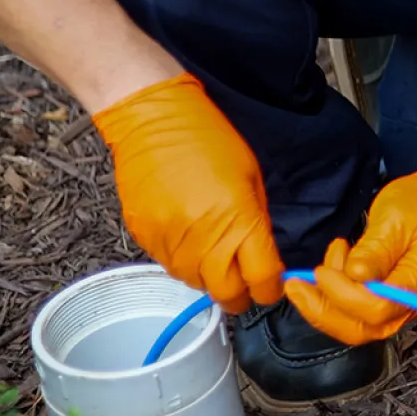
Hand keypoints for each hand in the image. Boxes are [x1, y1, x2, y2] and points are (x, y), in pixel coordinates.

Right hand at [92, 72, 285, 313]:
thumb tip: (262, 256)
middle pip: (226, 295)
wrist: (154, 120)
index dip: (270, 290)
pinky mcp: (145, 239)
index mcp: (239, 220)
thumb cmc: (209, 139)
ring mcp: (170, 241)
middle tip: (244, 284)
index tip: (271, 287)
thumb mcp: (251, 178)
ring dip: (210, 278)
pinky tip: (189, 240)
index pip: (260, 279)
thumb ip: (257, 223)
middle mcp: (204, 238)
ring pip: (195, 284)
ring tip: (215, 255)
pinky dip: (184, 262)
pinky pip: (169, 267)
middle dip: (240, 295)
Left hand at [284, 149, 416, 344]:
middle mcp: (412, 301)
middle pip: (362, 328)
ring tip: (322, 265)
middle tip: (297, 284)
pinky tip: (333, 268)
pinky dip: (336, 297)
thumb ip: (376, 250)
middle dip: (323, 310)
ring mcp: (401, 302)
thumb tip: (354, 276)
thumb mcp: (397, 216)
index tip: (322, 270)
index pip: (376, 308)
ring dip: (326, 303)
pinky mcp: (390, 296)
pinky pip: (358, 310)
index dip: (343, 295)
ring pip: (356, 324)